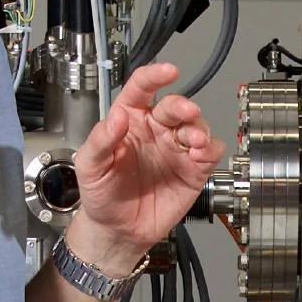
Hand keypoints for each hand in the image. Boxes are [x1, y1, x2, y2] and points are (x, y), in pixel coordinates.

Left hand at [71, 63, 226, 267]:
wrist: (118, 231)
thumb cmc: (101, 195)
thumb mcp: (90, 167)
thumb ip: (101, 141)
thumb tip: (116, 117)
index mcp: (129, 121)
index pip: (141, 90)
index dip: (154, 76)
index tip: (167, 71)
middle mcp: (155, 130)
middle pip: (174, 107)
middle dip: (182, 106)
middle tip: (186, 112)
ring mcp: (175, 149)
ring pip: (196, 126)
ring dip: (199, 129)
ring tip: (195, 142)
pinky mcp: (192, 169)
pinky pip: (209, 152)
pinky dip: (211, 149)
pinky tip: (202, 154)